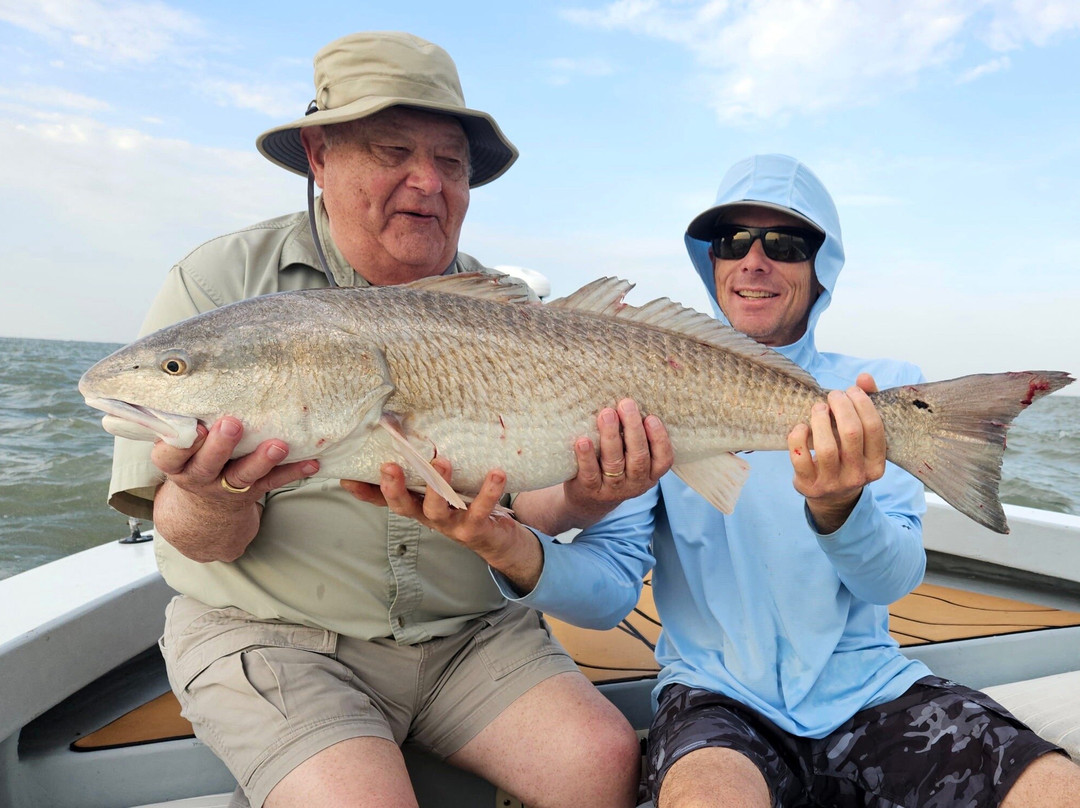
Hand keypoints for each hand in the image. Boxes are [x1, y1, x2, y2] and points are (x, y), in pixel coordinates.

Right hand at [151, 416, 318, 561]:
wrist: (204, 513)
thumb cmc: (194, 462)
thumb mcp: (179, 451)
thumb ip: (184, 427)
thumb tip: (193, 384)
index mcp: (178, 464)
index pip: (171, 455)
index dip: (181, 444)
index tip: (197, 428)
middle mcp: (200, 477)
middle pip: (208, 465)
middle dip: (221, 445)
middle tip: (233, 424)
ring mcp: (227, 487)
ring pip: (244, 475)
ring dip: (262, 460)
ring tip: (278, 446)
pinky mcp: (253, 491)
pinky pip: (274, 482)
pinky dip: (293, 472)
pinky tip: (312, 463)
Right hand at [341, 460, 544, 593]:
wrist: (498, 539)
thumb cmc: (465, 504)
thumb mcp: (442, 487)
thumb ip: (426, 469)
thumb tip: (407, 435)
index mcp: (417, 504)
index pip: (384, 499)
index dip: (365, 491)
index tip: (347, 477)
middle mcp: (428, 516)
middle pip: (404, 507)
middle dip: (394, 488)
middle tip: (389, 466)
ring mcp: (450, 525)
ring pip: (438, 510)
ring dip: (438, 487)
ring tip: (442, 462)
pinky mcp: (476, 527)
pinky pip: (481, 509)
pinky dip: (488, 491)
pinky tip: (496, 473)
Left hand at [566, 398, 672, 508]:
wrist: (588, 500)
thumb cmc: (614, 469)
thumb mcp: (631, 459)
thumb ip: (635, 439)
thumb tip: (631, 402)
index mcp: (650, 474)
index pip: (663, 459)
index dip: (659, 439)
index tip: (651, 417)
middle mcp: (635, 483)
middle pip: (638, 457)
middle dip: (633, 429)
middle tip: (626, 404)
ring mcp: (613, 489)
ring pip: (615, 463)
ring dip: (611, 437)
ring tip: (606, 414)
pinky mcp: (590, 490)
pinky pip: (590, 473)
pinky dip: (586, 457)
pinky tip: (582, 441)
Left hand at [788, 373, 885, 533]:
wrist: (832, 498)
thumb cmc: (849, 457)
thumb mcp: (863, 439)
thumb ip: (866, 406)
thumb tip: (864, 377)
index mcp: (876, 465)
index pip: (874, 428)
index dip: (862, 403)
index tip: (851, 390)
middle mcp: (857, 476)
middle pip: (851, 434)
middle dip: (841, 407)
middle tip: (833, 395)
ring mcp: (832, 482)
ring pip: (826, 447)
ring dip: (820, 420)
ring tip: (818, 407)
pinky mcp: (808, 484)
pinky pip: (800, 458)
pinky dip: (798, 438)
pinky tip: (801, 427)